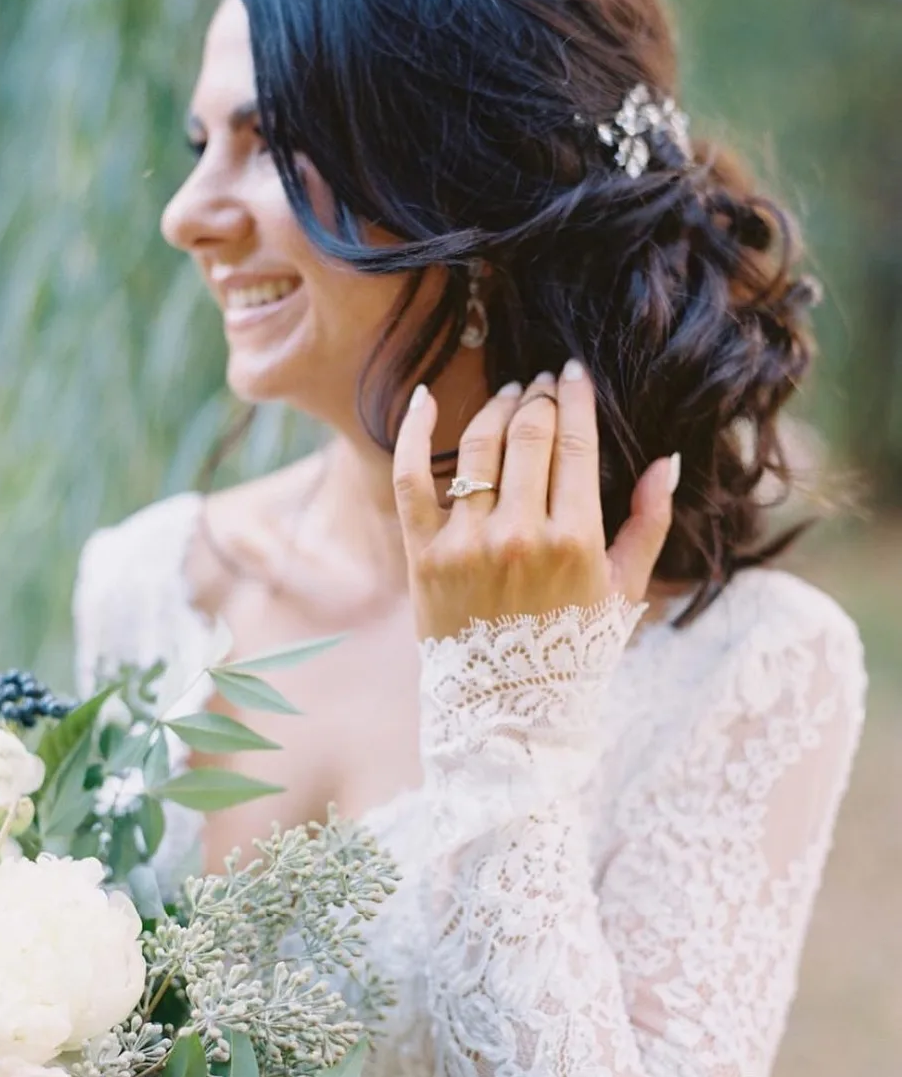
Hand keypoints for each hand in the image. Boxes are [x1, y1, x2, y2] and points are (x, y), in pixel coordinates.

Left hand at [393, 361, 680, 640]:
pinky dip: (416, 432)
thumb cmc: (572, 644)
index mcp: (574, 540)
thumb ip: (650, 524)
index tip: (574, 374)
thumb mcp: (625, 590)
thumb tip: (666, 461)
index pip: (575, 443)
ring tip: (508, 394)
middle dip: (539, 397)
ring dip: (496, 407)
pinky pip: (411, 479)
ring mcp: (467, 542)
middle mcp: (519, 535)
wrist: (507, 702)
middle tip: (543, 382)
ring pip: (478, 447)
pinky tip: (427, 398)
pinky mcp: (424, 553)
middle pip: (528, 435)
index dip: (575, 398)